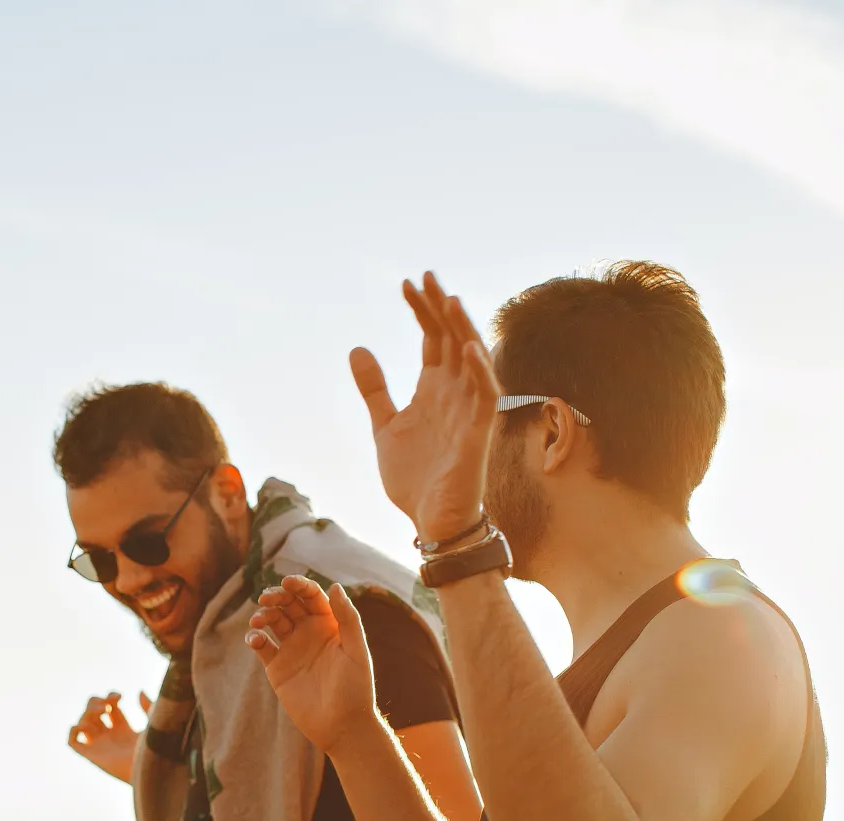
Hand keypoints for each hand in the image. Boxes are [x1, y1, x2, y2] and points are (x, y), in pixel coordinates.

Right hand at [67, 691, 150, 783]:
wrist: (150, 771)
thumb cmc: (155, 751)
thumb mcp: (153, 724)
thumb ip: (148, 707)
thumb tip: (139, 691)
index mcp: (124, 729)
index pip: (110, 707)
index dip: (111, 697)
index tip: (119, 697)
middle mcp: (109, 736)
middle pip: (93, 712)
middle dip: (96, 702)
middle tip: (107, 705)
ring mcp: (99, 745)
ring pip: (82, 723)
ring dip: (87, 712)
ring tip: (102, 712)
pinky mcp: (92, 755)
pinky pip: (73, 741)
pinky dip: (73, 730)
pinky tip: (86, 724)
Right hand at [247, 578, 377, 755]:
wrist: (342, 727)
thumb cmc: (356, 689)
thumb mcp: (357, 651)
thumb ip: (348, 618)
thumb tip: (335, 586)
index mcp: (330, 625)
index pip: (312, 596)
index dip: (299, 585)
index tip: (287, 582)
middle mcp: (309, 633)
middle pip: (288, 604)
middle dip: (276, 596)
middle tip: (267, 598)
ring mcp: (292, 649)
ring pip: (272, 621)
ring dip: (263, 615)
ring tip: (258, 620)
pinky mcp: (277, 668)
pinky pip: (261, 646)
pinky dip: (254, 638)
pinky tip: (255, 640)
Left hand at [352, 272, 503, 542]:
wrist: (432, 521)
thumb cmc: (415, 477)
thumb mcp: (385, 426)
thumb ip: (374, 389)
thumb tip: (358, 348)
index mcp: (434, 389)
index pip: (432, 339)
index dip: (421, 311)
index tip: (406, 284)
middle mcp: (455, 393)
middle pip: (452, 340)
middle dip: (439, 309)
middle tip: (425, 277)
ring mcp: (469, 411)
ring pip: (471, 361)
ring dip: (461, 330)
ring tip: (447, 299)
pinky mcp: (479, 434)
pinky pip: (486, 397)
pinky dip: (480, 371)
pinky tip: (468, 348)